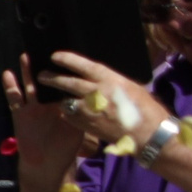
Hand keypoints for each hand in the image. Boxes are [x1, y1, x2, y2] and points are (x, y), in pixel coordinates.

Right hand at [0, 54, 93, 184]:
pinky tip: (7, 74)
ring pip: (31, 85)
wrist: (47, 165)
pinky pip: (15, 99)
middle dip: (48, 67)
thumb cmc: (65, 148)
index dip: (68, 71)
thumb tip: (92, 98)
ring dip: (28, 71)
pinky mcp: (21, 114)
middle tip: (47, 48)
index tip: (69, 56)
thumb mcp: (80, 128)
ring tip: (26, 55)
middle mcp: (49, 104)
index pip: (67, 84)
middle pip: (48, 81)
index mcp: (65, 105)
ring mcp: (34, 108)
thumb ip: (83, 113)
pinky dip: (10, 87)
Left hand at [28, 50, 164, 149]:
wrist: (148, 135)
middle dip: (52, 78)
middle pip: (68, 82)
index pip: (84, 66)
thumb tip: (99, 79)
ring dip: (61, 98)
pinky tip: (69, 112)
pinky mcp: (85, 125)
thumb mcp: (131, 88)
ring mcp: (89, 110)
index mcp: (110, 80)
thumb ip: (111, 82)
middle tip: (42, 75)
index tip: (55, 56)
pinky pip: (70, 116)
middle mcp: (97, 92)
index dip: (68, 59)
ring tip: (54, 96)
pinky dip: (68, 113)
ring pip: (66, 100)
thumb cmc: (145, 109)